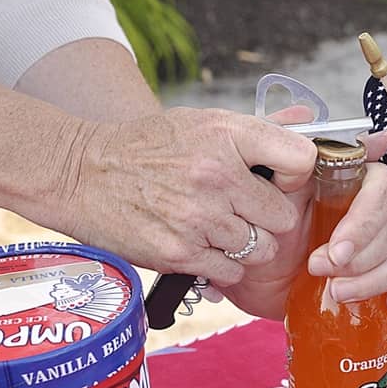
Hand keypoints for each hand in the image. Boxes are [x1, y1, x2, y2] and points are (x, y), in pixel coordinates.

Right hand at [54, 105, 315, 287]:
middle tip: (243, 211)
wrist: (81, 173)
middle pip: (284, 218)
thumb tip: (305, 116)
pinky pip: (230, 271)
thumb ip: (258, 127)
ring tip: (217, 228)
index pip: (301, 160)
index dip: (297, 176)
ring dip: (245, 245)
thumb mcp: (202, 123)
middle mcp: (216, 176)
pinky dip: (220, 265)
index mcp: (226, 135)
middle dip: (268, 219)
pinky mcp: (180, 253)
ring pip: (259, 250)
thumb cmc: (148, 147)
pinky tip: (200, 244)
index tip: (279, 180)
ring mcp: (198, 218)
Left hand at [221, 130, 386, 318]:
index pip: (382, 189)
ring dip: (372, 279)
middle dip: (361, 256)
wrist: (247, 271)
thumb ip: (280, 145)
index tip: (335, 250)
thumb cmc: (258, 223)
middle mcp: (371, 212)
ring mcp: (378, 246)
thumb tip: (305, 113)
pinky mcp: (378, 278)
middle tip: (320, 269)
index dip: (364, 221)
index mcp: (351, 183)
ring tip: (335, 293)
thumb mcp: (262, 181)